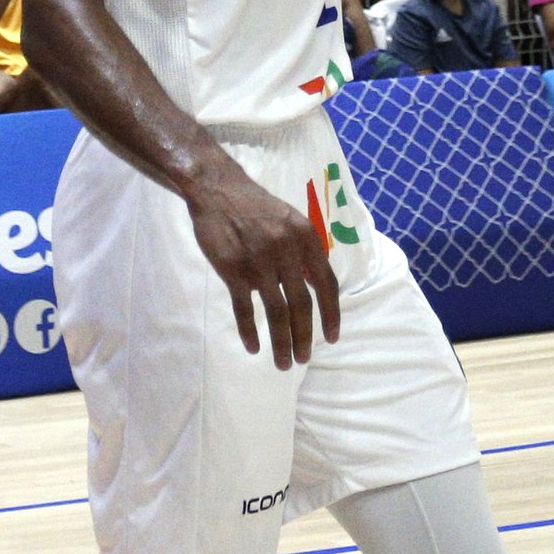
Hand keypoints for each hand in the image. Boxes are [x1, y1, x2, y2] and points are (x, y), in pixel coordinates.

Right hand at [186, 161, 341, 368]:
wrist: (220, 191)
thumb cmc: (258, 209)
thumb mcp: (292, 222)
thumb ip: (305, 253)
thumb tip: (318, 287)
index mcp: (307, 239)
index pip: (327, 284)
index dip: (332, 314)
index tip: (332, 337)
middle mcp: (287, 251)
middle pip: (302, 304)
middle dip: (305, 337)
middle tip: (304, 359)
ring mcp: (259, 263)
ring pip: (276, 312)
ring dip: (281, 342)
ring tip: (284, 363)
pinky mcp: (233, 271)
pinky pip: (244, 309)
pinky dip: (250, 331)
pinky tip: (254, 348)